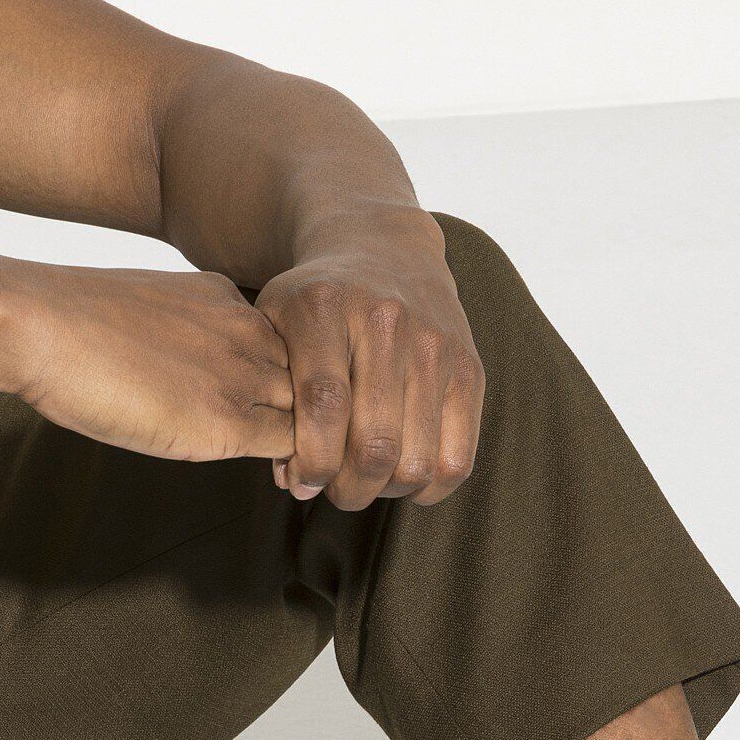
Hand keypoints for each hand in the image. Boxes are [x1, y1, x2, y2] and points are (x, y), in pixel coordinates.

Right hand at [0, 260, 294, 463]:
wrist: (38, 323)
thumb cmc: (69, 326)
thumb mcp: (144, 313)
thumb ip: (181, 337)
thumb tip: (179, 374)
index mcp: (224, 299)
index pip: (286, 344)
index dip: (290, 383)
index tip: (284, 414)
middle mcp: (245, 329)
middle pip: (313, 375)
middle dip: (318, 414)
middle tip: (316, 453)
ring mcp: (241, 372)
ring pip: (313, 411)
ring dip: (317, 444)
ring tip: (313, 474)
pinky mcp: (227, 419)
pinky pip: (293, 446)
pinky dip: (302, 467)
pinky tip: (295, 483)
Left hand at [255, 212, 484, 510]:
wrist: (381, 248)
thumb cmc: (316, 307)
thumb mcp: (274, 328)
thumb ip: (270, 399)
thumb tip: (294, 481)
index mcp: (324, 307)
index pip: (324, 406)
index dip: (312, 462)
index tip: (301, 479)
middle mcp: (386, 321)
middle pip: (375, 444)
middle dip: (348, 488)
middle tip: (334, 488)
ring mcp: (435, 344)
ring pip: (416, 461)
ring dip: (386, 491)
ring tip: (367, 479)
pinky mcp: (469, 368)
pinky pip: (456, 459)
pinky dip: (428, 487)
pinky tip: (402, 475)